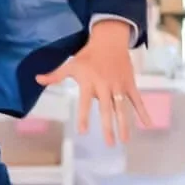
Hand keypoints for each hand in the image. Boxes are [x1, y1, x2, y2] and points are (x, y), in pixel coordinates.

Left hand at [36, 21, 149, 145]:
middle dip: (108, 126)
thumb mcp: (71, 64)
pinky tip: (148, 125)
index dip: (83, 116)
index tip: (83, 132)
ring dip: (124, 124)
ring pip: (122, 108)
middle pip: (107, 109)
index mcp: (89, 82)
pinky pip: (137, 100)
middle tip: (109, 144)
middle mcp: (105, 85)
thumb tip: (37, 79)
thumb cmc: (88, 55)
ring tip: (124, 140)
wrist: (110, 40)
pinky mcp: (129, 84)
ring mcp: (119, 86)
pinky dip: (143, 112)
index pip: (85, 102)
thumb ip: (55, 75)